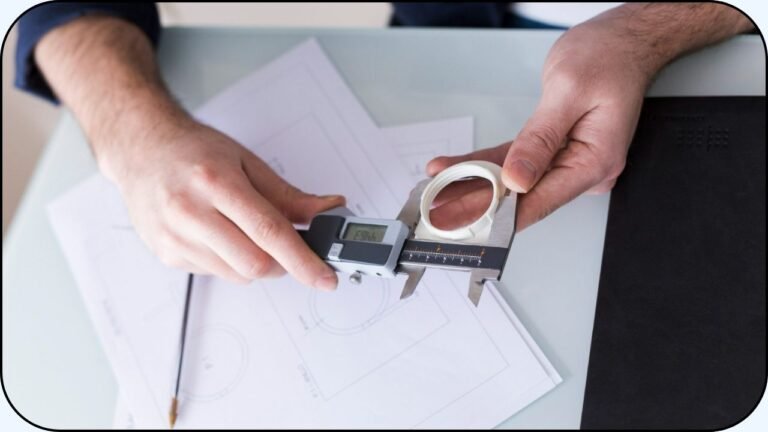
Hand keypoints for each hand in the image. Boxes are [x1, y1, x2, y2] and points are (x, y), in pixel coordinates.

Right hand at [107, 116, 344, 288]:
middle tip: (284, 246)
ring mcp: (175, 237)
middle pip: (255, 263)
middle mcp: (191, 211)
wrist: (141, 149)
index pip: (269, 232)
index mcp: (217, 182)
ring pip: (237, 275)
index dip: (303, 260)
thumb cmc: (192, 152)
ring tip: (242, 231)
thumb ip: (289, 195)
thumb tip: (327, 211)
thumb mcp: (247, 162)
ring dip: (255, 263)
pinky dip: (229, 262)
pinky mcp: (167, 254)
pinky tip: (218, 235)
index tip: (324, 277)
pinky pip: (215, 273)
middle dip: (280, 263)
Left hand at [427, 13, 654, 230]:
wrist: (622, 40)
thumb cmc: (607, 58)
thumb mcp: (568, 92)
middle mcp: (584, 168)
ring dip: (476, 185)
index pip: (540, 200)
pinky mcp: (555, 149)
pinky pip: (515, 161)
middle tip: (440, 212)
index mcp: (595, 161)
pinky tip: (457, 169)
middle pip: (523, 194)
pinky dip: (486, 164)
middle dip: (478, 202)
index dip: (498, 214)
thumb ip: (540, 139)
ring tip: (438, 191)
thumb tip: (517, 178)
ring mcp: (569, 160)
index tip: (467, 221)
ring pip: (514, 179)